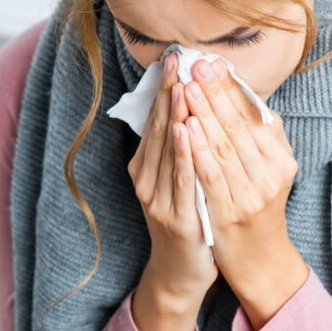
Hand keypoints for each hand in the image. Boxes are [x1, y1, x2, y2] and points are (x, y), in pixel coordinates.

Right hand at [127, 51, 219, 311]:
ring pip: (167, 150)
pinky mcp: (174, 217)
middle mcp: (145, 180)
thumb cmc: (186, 222)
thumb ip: (175, 151)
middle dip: (168, 93)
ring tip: (181, 84)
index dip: (164, 89)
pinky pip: (180, 179)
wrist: (180, 272)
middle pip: (158, 129)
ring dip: (175, 115)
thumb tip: (186, 108)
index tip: (174, 58)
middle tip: (177, 60)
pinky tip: (186, 129)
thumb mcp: (175, 183)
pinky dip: (182, 153)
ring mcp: (157, 199)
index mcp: (145, 169)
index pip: (155, 121)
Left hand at [181, 57, 303, 299]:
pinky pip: (212, 176)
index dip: (231, 87)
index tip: (211, 62)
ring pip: (225, 147)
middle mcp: (271, 174)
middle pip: (238, 126)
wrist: (259, 261)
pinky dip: (198, 151)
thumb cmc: (256, 208)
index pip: (253, 115)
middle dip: (215, 92)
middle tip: (195, 64)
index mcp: (280, 159)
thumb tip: (244, 94)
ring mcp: (251, 195)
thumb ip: (261, 137)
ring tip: (188, 87)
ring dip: (204, 114)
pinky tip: (185, 128)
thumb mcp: (268, 171)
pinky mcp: (229, 213)